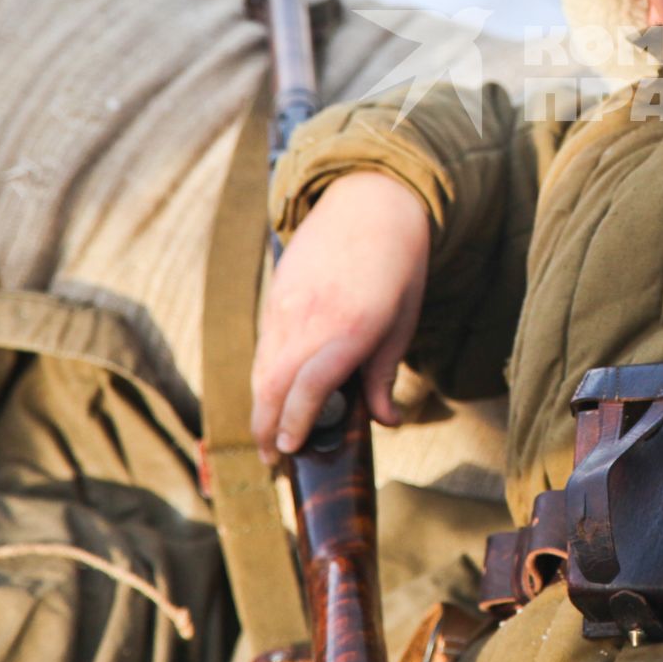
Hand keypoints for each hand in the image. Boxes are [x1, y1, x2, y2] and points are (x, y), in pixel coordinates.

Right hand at [250, 170, 430, 464]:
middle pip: (271, 384)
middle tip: (272, 459)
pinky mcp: (277, 295)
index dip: (294, 423)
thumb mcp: (402, 322)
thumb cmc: (399, 267)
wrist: (373, 202)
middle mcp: (310, 318)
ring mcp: (287, 305)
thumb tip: (386, 422)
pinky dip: (264, 375)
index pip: (308, 388)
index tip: (288, 451)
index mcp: (350, 328)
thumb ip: (385, 375)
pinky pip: (263, 344)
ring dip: (260, 405)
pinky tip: (272, 394)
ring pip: (261, 367)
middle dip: (265, 427)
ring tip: (269, 436)